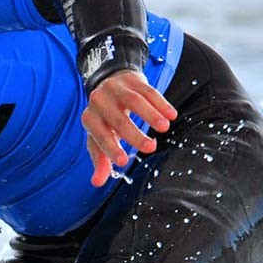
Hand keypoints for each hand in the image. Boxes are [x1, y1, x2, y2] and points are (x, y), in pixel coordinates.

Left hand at [82, 70, 178, 186]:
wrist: (108, 83)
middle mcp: (99, 101)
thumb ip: (101, 159)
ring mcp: (116, 88)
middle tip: (150, 148)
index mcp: (90, 119)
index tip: (123, 162)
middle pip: (118, 120)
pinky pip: (149, 91)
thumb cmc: (104, 118)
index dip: (110, 148)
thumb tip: (97, 182)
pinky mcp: (133, 80)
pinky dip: (161, 103)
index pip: (99, 135)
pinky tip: (172, 115)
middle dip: (134, 135)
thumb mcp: (98, 138)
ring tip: (164, 128)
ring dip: (151, 115)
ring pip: (135, 102)